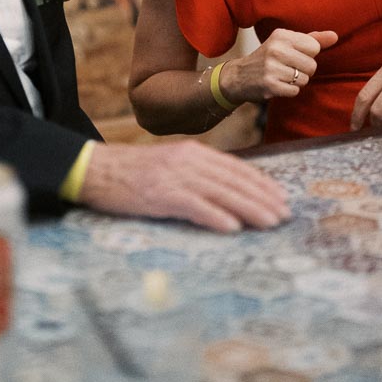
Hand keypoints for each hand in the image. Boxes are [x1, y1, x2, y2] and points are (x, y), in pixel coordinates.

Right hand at [79, 141, 290, 233]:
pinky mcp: (160, 194)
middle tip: (285, 215)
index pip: (236, 168)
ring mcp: (175, 177)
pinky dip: (215, 216)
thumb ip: (197, 174)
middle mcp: (188, 161)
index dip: (261, 183)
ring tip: (270, 222)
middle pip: (234, 180)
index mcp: (192, 152)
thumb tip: (227, 193)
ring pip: (221, 193)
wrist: (95, 168)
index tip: (281, 198)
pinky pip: (194, 206)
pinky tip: (233, 228)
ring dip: (249, 209)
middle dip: (263, 198)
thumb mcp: (169, 165)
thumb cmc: (132, 173)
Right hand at [220, 29, 338, 105]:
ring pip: (304, 80)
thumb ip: (313, 39)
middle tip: (288, 68)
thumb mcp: (287, 43)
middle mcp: (276, 49)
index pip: (314, 47)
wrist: (239, 76)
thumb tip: (335, 35)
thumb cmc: (269, 57)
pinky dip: (289, 91)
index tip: (295, 55)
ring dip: (296, 82)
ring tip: (282, 76)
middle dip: (304, 70)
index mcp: (281, 35)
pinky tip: (278, 85)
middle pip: (312, 65)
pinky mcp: (270, 85)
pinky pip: (295, 91)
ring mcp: (272, 68)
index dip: (308, 55)